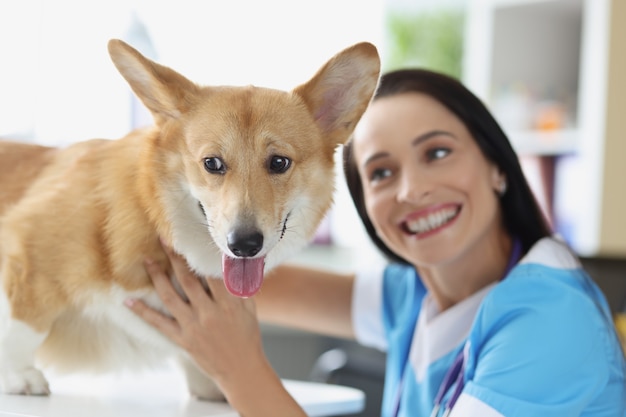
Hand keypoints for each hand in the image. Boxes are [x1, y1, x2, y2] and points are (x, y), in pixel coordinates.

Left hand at [125, 243, 305, 415]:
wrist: (241, 370)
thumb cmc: (248, 337)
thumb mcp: (250, 309)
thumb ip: (241, 287)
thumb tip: (234, 264)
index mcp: (228, 303)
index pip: (211, 273)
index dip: (199, 255)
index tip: (189, 239)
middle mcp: (209, 313)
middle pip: (187, 279)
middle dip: (175, 257)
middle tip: (164, 239)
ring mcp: (194, 326)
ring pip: (170, 297)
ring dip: (157, 277)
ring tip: (146, 260)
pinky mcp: (183, 339)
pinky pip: (159, 323)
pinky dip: (143, 312)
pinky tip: (129, 302)